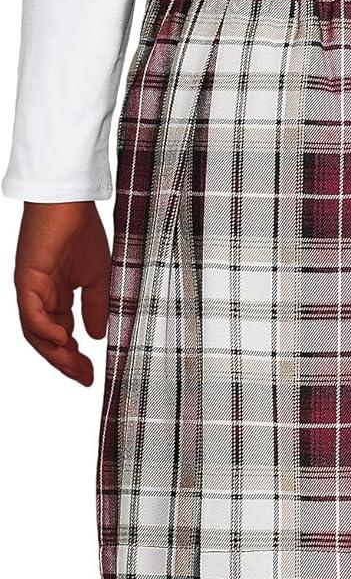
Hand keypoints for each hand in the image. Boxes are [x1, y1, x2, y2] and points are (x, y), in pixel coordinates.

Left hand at [14, 201, 110, 386]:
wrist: (70, 200)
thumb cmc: (82, 230)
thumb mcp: (97, 278)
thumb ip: (95, 308)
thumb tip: (96, 336)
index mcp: (56, 295)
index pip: (61, 336)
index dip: (74, 358)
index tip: (91, 375)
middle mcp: (40, 296)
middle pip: (46, 341)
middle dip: (65, 362)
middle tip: (84, 377)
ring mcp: (31, 289)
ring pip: (36, 333)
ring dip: (55, 353)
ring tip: (75, 365)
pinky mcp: (26, 280)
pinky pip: (31, 315)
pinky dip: (45, 331)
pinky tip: (64, 340)